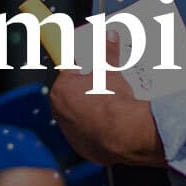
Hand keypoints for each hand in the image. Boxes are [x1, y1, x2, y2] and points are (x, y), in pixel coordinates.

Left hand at [50, 36, 163, 167]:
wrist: (125, 134)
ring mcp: (71, 133)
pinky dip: (99, 130)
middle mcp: (60, 114)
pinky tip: (113, 124)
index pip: (69, 74)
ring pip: (81, 117)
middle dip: (88, 90)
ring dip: (92, 111)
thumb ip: (108, 52)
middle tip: (106, 84)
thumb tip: (110, 36)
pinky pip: (90, 135)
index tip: (91, 68)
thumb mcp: (111, 70)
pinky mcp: (83, 149)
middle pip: (75, 96)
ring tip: (113, 104)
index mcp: (61, 91)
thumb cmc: (112, 101)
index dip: (82, 70)